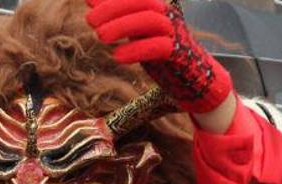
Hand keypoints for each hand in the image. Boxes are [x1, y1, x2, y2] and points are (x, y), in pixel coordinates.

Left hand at [86, 0, 232, 113]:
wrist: (193, 78)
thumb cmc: (159, 51)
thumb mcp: (135, 31)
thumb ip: (118, 16)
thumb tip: (91, 1)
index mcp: (158, 7)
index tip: (88, 1)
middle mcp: (168, 15)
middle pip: (143, 2)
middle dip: (114, 8)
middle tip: (89, 21)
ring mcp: (175, 33)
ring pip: (150, 20)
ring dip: (122, 25)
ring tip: (100, 37)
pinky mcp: (179, 53)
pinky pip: (158, 47)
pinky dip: (135, 49)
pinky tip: (117, 56)